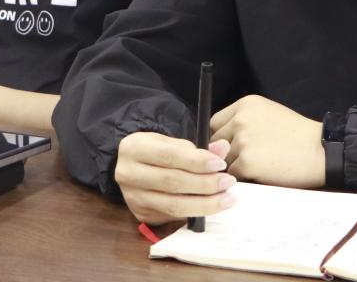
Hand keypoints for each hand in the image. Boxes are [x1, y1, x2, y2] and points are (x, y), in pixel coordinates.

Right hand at [114, 131, 236, 224]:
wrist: (133, 166)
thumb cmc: (156, 150)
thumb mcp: (172, 141)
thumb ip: (198, 147)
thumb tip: (223, 149)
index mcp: (134, 148)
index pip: (169, 156)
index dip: (197, 162)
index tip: (220, 164)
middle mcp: (128, 174)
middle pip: (172, 182)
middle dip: (204, 184)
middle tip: (228, 182)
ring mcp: (133, 197)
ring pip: (173, 205)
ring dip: (204, 204)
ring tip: (226, 198)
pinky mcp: (141, 214)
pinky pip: (172, 216)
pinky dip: (194, 212)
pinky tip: (210, 206)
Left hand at [211, 95, 323, 187]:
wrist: (321, 150)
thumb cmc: (299, 135)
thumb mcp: (269, 115)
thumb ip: (243, 122)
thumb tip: (218, 142)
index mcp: (246, 104)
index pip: (214, 122)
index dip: (219, 137)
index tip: (228, 146)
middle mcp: (241, 119)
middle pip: (214, 142)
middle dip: (224, 153)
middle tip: (249, 158)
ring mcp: (242, 140)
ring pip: (222, 161)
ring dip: (236, 167)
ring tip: (261, 164)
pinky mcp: (246, 161)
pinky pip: (233, 175)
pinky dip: (244, 178)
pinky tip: (263, 173)